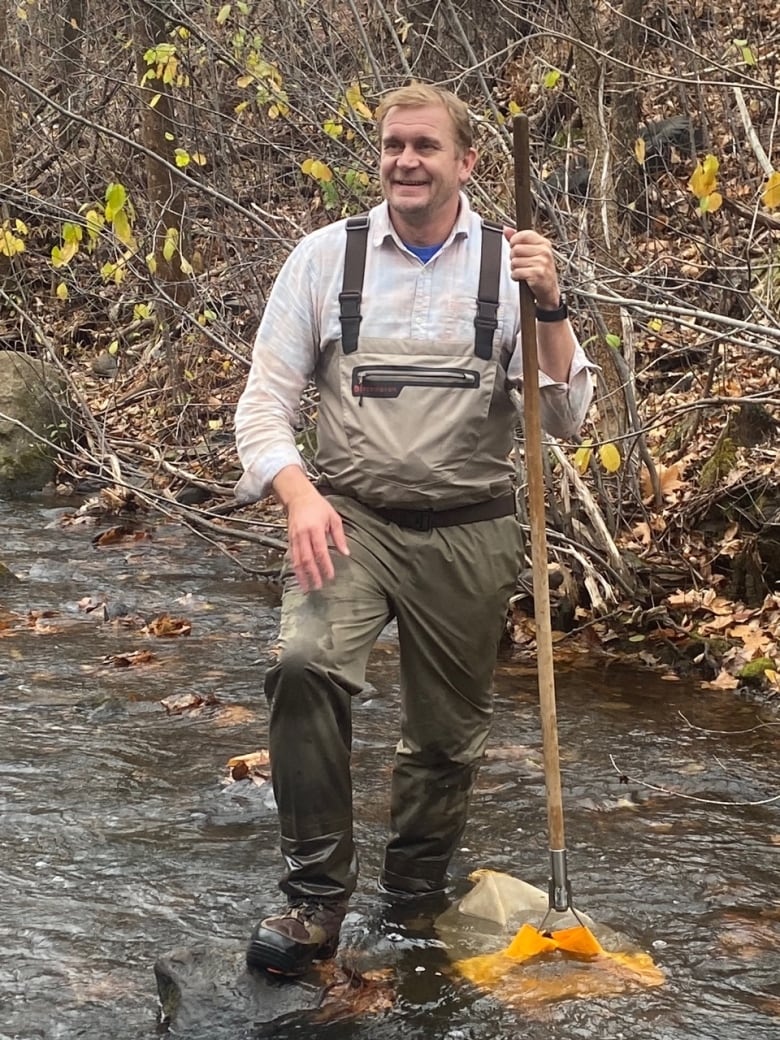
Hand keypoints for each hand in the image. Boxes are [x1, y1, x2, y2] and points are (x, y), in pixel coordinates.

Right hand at [273, 467, 349, 590]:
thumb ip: (340, 536)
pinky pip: (292, 556)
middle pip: (307, 559)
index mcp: (315, 529)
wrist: (298, 497)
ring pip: (297, 560)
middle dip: (312, 574)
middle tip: (318, 586)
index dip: (325, 565)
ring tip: (307, 587)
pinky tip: (299, 576)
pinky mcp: (289, 539)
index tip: (330, 576)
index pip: (321, 551)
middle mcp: (303, 535)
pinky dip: (295, 568)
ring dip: (301, 575)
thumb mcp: (334, 518)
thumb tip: (346, 553)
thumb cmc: (318, 506)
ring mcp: (294, 538)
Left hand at [503, 227, 560, 309]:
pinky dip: (516, 277)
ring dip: (515, 269)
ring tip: (523, 271)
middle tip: (522, 264)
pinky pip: (516, 272)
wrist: (549, 291)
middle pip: (516, 249)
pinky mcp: (537, 274)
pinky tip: (522, 278)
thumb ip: (518, 240)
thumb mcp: (532, 253)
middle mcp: (544, 251)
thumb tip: (506, 230)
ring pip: (515, 261)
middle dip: (514, 258)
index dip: (514, 242)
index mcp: (544, 243)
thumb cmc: (540, 271)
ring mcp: (542, 263)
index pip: (524, 235)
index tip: (515, 247)